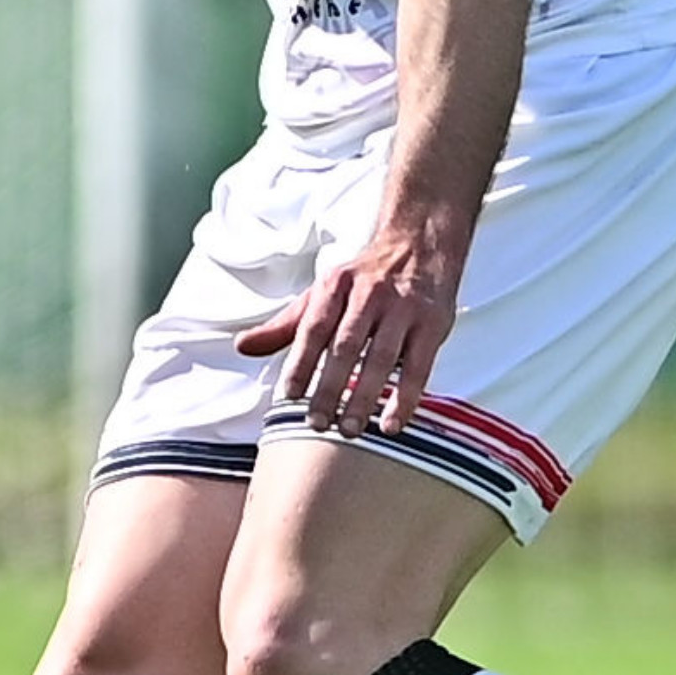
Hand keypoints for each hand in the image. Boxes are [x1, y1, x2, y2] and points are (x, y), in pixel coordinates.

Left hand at [240, 201, 469, 436]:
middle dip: (329, 387)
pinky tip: (392, 423)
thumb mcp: (322, 293)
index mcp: (335, 286)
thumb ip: (285, 325)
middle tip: (317, 424)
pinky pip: (419, 367)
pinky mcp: (433, 324)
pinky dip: (405, 398)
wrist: (419, 244)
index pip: (313, 328)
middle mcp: (368, 295)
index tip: (289, 395)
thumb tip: (242, 347)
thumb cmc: (363, 280)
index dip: (301, 362)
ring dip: (364, 397)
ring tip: (350, 430)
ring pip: (380, 358)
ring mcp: (403, 309)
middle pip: (345, 346)